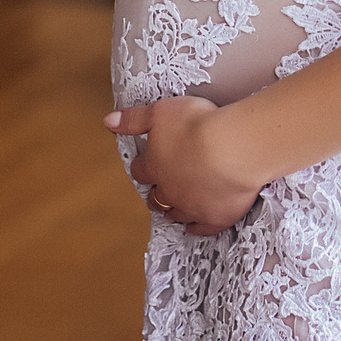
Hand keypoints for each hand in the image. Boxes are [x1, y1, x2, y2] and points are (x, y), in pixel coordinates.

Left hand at [104, 97, 262, 235]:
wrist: (232, 148)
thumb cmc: (198, 125)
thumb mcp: (160, 111)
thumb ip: (134, 118)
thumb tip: (109, 121)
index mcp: (155, 164)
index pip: (141, 171)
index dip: (143, 168)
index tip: (145, 167)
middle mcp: (169, 189)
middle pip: (156, 197)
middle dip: (156, 194)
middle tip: (158, 191)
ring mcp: (191, 206)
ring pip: (176, 213)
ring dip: (174, 210)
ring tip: (175, 207)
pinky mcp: (215, 217)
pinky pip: (203, 228)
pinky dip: (198, 228)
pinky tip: (196, 227)